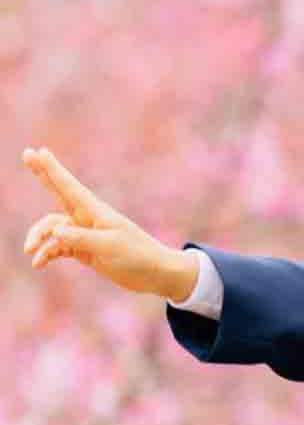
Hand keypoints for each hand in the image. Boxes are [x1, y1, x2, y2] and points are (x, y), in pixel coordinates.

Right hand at [21, 149, 195, 300]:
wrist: (155, 274)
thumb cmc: (137, 256)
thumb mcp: (109, 247)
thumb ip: (81, 238)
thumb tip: (55, 231)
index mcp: (96, 212)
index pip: (69, 186)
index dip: (52, 169)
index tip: (38, 150)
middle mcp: (87, 218)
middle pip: (58, 193)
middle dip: (42, 175)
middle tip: (27, 154)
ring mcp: (84, 233)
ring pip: (52, 228)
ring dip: (38, 237)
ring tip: (29, 251)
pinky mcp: (83, 249)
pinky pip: (57, 247)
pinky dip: (46, 254)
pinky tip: (39, 263)